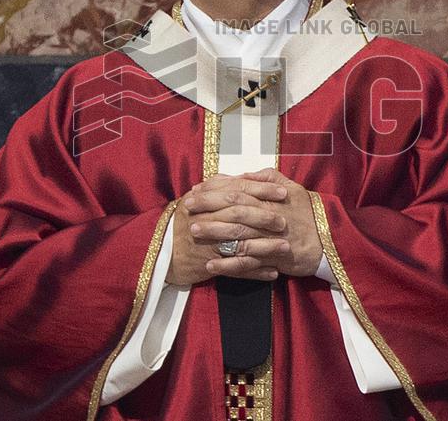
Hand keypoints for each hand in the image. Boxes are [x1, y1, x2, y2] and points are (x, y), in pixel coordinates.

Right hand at [166, 174, 290, 284]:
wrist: (161, 252)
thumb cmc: (182, 223)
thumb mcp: (195, 199)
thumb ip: (218, 186)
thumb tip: (242, 176)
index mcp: (204, 200)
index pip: (237, 190)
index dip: (261, 190)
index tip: (282, 192)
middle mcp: (206, 220)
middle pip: (240, 216)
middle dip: (265, 218)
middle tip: (284, 221)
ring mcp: (208, 243)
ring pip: (241, 243)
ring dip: (266, 247)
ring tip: (286, 248)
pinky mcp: (210, 265)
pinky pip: (237, 269)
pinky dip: (256, 272)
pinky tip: (273, 272)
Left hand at [201, 168, 323, 278]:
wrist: (330, 241)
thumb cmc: (308, 213)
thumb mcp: (292, 188)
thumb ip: (268, 178)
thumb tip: (245, 173)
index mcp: (271, 197)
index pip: (239, 189)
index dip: (215, 189)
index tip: (196, 189)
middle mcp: (269, 215)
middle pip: (234, 209)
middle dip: (208, 207)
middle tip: (187, 207)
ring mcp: (271, 238)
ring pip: (238, 234)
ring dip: (214, 233)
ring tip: (193, 232)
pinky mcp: (274, 258)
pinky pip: (248, 263)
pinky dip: (228, 265)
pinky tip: (211, 266)